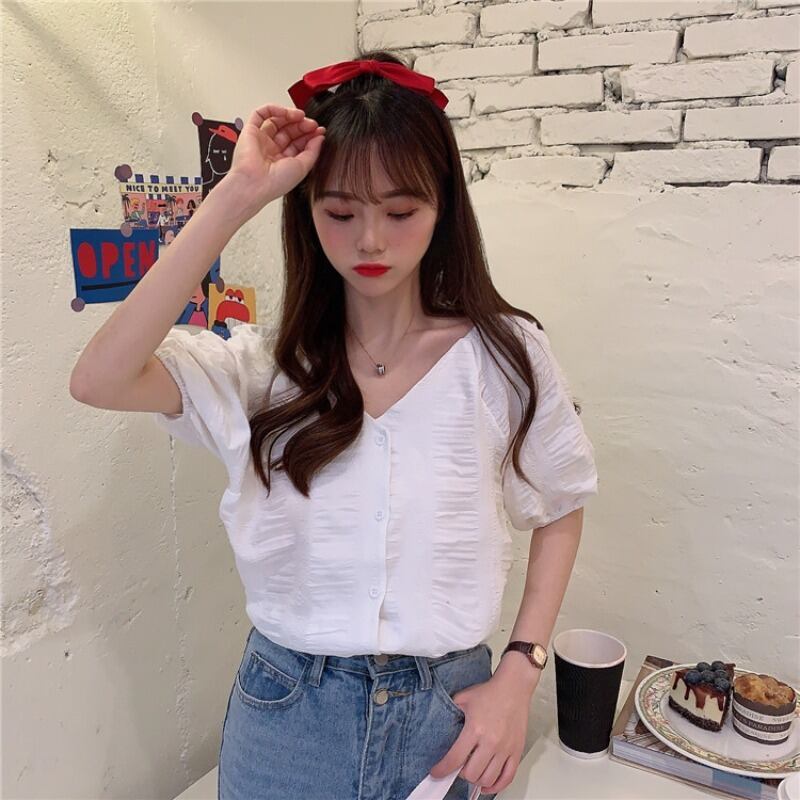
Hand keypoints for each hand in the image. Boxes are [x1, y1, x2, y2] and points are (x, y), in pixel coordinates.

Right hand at [225, 104, 325, 219]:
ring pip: (276, 120)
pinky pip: (261, 114)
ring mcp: (261, 140)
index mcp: (283, 162)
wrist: (255, 184)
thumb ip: (313, 151)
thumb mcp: (303, 167)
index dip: (309, 135)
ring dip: (290, 115)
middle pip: (289, 130)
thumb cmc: (276, 183)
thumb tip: (320, 137)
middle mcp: (272, 150)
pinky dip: (273, 109)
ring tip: (300, 116)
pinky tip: (285, 112)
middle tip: (311, 124)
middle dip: (302, 125)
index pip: (298, 143)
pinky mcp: (250, 131)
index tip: (320, 131)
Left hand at [428, 669, 531, 795]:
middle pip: (471, 773)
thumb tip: (439, 723)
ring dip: (477, 780)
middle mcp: (491, 742)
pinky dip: (496, 786)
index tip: (436, 772)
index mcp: (475, 729)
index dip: (442, 770)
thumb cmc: (490, 692)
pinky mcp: (516, 751)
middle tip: (457, 768)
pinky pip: (507, 777)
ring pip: (488, 778)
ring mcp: (505, 749)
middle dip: (460, 774)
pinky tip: (488, 785)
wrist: (513, 687)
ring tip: (472, 772)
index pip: (455, 759)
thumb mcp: (463, 698)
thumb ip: (450, 711)